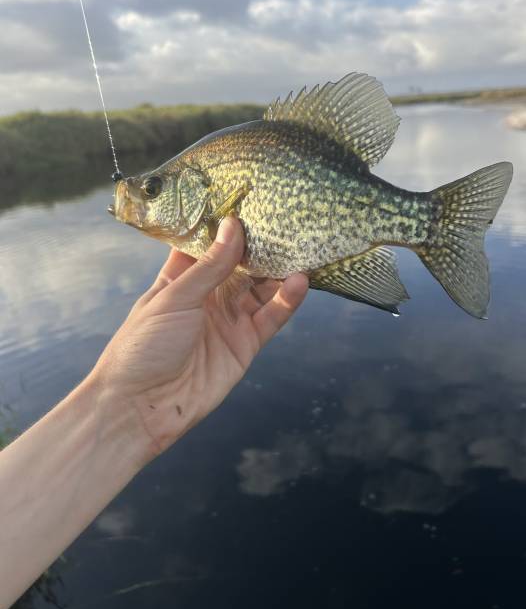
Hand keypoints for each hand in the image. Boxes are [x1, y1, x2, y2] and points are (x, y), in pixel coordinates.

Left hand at [91, 216, 307, 458]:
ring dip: (280, 270)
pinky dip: (287, 300)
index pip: (208, 245)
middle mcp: (208, 296)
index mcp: (181, 279)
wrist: (141, 408)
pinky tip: (300, 281)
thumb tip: (234, 227)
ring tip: (300, 247)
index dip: (227, 225)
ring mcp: (229, 320)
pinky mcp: (245, 345)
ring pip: (262, 289)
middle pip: (241, 264)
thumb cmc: (143, 346)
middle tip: (286, 220)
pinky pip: (271, 317)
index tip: (250, 200)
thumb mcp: (174, 298)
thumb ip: (210, 266)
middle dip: (261, 245)